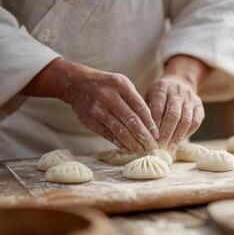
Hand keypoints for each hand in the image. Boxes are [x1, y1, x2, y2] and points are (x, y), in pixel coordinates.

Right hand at [22, 59, 158, 153]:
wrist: (76, 84)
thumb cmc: (107, 86)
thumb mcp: (122, 84)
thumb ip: (135, 101)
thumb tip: (150, 126)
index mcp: (120, 84)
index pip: (140, 107)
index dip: (150, 123)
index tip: (157, 135)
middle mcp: (108, 96)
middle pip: (131, 120)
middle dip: (143, 136)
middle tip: (152, 147)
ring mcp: (97, 109)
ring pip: (119, 130)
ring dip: (132, 143)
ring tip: (141, 151)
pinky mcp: (90, 121)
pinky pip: (108, 135)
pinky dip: (119, 143)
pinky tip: (128, 148)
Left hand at [145, 56, 207, 150]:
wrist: (179, 82)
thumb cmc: (158, 95)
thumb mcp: (148, 97)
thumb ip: (147, 111)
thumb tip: (143, 133)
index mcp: (162, 87)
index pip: (158, 107)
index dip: (155, 124)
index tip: (151, 138)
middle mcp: (178, 91)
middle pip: (173, 114)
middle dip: (166, 133)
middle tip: (160, 147)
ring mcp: (190, 98)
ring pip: (186, 120)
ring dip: (177, 136)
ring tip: (170, 148)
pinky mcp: (199, 106)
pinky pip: (195, 122)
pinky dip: (186, 134)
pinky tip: (179, 142)